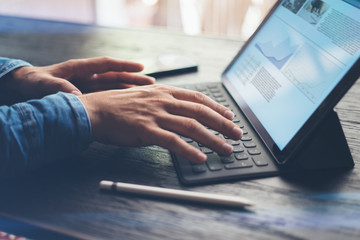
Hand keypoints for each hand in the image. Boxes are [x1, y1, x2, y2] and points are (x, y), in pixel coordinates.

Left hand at [1, 56, 154, 101]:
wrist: (25, 88)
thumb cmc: (33, 82)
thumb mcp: (43, 84)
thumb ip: (59, 87)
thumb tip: (76, 95)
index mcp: (80, 68)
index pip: (106, 64)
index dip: (124, 66)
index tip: (141, 68)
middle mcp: (87, 76)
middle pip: (115, 76)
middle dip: (133, 79)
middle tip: (152, 83)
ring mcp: (88, 86)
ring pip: (114, 86)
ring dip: (130, 89)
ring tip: (147, 94)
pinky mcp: (86, 96)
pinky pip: (106, 96)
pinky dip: (119, 99)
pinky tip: (130, 105)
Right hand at [78, 85, 242, 162]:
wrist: (95, 110)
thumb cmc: (118, 106)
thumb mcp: (144, 97)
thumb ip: (163, 103)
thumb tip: (180, 112)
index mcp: (164, 92)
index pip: (198, 98)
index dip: (217, 107)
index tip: (229, 116)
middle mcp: (163, 101)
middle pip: (200, 112)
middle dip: (222, 124)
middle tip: (237, 133)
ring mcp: (155, 115)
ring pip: (191, 126)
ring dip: (212, 139)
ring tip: (226, 149)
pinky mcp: (146, 130)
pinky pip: (172, 141)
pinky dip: (188, 151)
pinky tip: (200, 158)